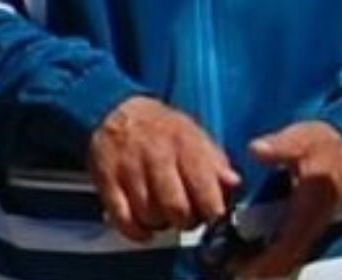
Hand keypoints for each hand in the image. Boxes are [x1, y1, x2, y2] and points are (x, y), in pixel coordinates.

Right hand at [89, 96, 240, 240]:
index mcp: (184, 143)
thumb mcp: (195, 136)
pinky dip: (136, 231)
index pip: (203, 186)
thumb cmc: (163, 129)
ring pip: (150, 216)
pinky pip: (123, 220)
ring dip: (161, 224)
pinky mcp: (107, 181)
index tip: (213, 216)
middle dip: (186, 222)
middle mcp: (156, 155)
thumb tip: (234, 184)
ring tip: (164, 214)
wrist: (118, 111)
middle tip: (187, 217)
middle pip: (176, 208)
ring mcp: (129, 169)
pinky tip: (144, 226)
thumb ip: (216, 163)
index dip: (212, 210)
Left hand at [234, 121, 341, 277]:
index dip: (266, 261)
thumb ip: (280, 146)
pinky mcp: (306, 227)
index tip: (241, 270)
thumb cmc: (323, 145)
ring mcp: (310, 229)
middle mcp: (311, 225)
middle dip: (260, 270)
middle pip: (286, 261)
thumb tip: (256, 150)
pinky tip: (247, 255)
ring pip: (288, 259)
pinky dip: (270, 257)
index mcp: (310, 207)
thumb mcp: (302, 139)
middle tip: (231, 270)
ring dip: (264, 266)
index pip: (289, 244)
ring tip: (234, 267)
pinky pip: (288, 250)